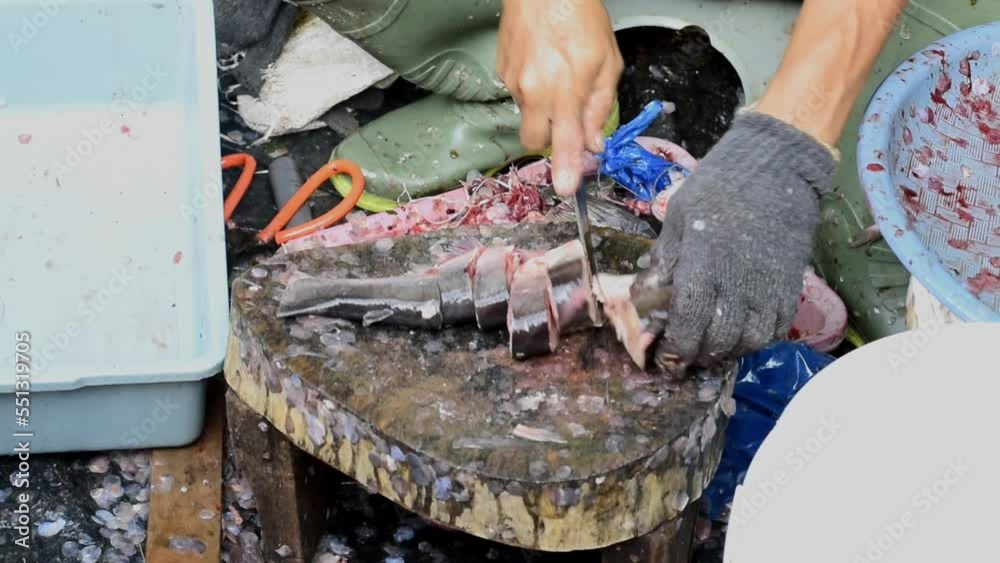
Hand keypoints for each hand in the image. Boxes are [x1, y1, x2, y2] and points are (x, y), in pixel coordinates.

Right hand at [497, 0, 622, 196]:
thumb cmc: (579, 15)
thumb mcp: (607, 62)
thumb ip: (601, 106)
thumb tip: (594, 140)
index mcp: (566, 90)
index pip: (565, 142)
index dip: (565, 169)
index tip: (564, 189)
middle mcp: (535, 91)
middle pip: (535, 141)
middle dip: (549, 138)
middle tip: (564, 118)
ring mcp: (514, 82)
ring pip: (527, 115)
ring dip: (542, 108)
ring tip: (556, 75)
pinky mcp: (502, 72)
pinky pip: (518, 93)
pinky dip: (531, 88)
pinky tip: (542, 63)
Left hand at [630, 111, 837, 372]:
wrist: (777, 166)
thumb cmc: (720, 186)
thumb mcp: (679, 217)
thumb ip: (664, 260)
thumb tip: (644, 295)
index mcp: (703, 265)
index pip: (688, 323)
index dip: (677, 346)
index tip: (668, 354)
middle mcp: (737, 283)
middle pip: (719, 339)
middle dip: (700, 354)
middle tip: (688, 355)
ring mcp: (768, 286)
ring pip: (750, 340)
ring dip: (729, 351)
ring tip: (714, 347)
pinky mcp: (790, 284)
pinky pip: (776, 328)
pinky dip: (758, 339)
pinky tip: (743, 333)